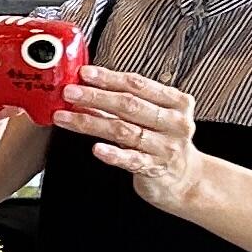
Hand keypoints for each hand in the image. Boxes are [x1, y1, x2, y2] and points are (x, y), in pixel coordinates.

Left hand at [58, 66, 206, 212]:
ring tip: (66, 117)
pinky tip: (97, 148)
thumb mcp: (153, 116)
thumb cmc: (165, 141)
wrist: (185, 178)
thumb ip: (127, 103)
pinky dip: (113, 154)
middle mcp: (174, 122)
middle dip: (95, 96)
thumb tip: (88, 88)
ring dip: (90, 122)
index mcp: (176, 102)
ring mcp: (166, 147)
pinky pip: (131, 160)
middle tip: (70, 92)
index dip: (109, 78)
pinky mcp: (156, 168)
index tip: (85, 73)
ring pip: (123, 130)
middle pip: (129, 105)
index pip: (138, 85)